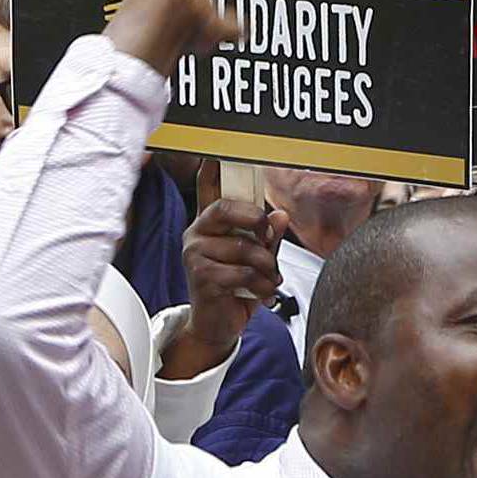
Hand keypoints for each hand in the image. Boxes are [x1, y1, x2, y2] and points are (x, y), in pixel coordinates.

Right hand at [168, 162, 283, 369]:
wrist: (217, 326)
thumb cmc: (235, 287)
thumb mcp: (256, 259)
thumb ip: (266, 237)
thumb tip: (280, 216)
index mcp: (209, 224)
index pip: (208, 189)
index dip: (212, 168)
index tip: (217, 150)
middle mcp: (197, 234)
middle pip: (227, 209)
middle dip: (256, 220)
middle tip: (268, 235)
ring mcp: (196, 254)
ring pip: (245, 248)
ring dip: (267, 267)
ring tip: (270, 279)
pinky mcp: (201, 277)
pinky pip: (244, 273)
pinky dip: (262, 286)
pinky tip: (264, 294)